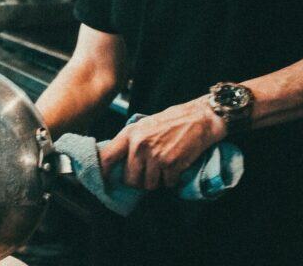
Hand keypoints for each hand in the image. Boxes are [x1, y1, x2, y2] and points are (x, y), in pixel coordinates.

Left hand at [98, 97, 227, 190]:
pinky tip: (175, 168)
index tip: (105, 180)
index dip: (103, 172)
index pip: (107, 157)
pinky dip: (172, 180)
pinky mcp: (171, 164)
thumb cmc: (171, 121)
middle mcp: (139, 145)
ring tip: (163, 169)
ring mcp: (155, 156)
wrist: (199, 118)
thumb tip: (117, 161)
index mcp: (129, 134)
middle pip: (129, 179)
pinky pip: (167, 184)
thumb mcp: (143, 125)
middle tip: (147, 174)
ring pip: (148, 185)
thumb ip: (130, 142)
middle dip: (138, 181)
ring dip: (156, 181)